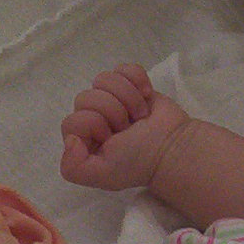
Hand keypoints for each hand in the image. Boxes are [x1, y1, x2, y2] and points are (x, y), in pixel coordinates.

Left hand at [59, 63, 190, 191]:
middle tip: (128, 128)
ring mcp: (110, 98)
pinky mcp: (130, 84)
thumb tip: (70, 140)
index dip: (94, 125)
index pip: (73, 120)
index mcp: (82, 139)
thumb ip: (72, 168)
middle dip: (113, 112)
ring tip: (139, 117)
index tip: (112, 138)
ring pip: (104, 79)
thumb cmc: (137, 162)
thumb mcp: (101, 175)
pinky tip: (146, 97)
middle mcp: (92, 117)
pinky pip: (124, 68)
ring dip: (128, 98)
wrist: (173, 147)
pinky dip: (138, 80)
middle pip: (86, 97)